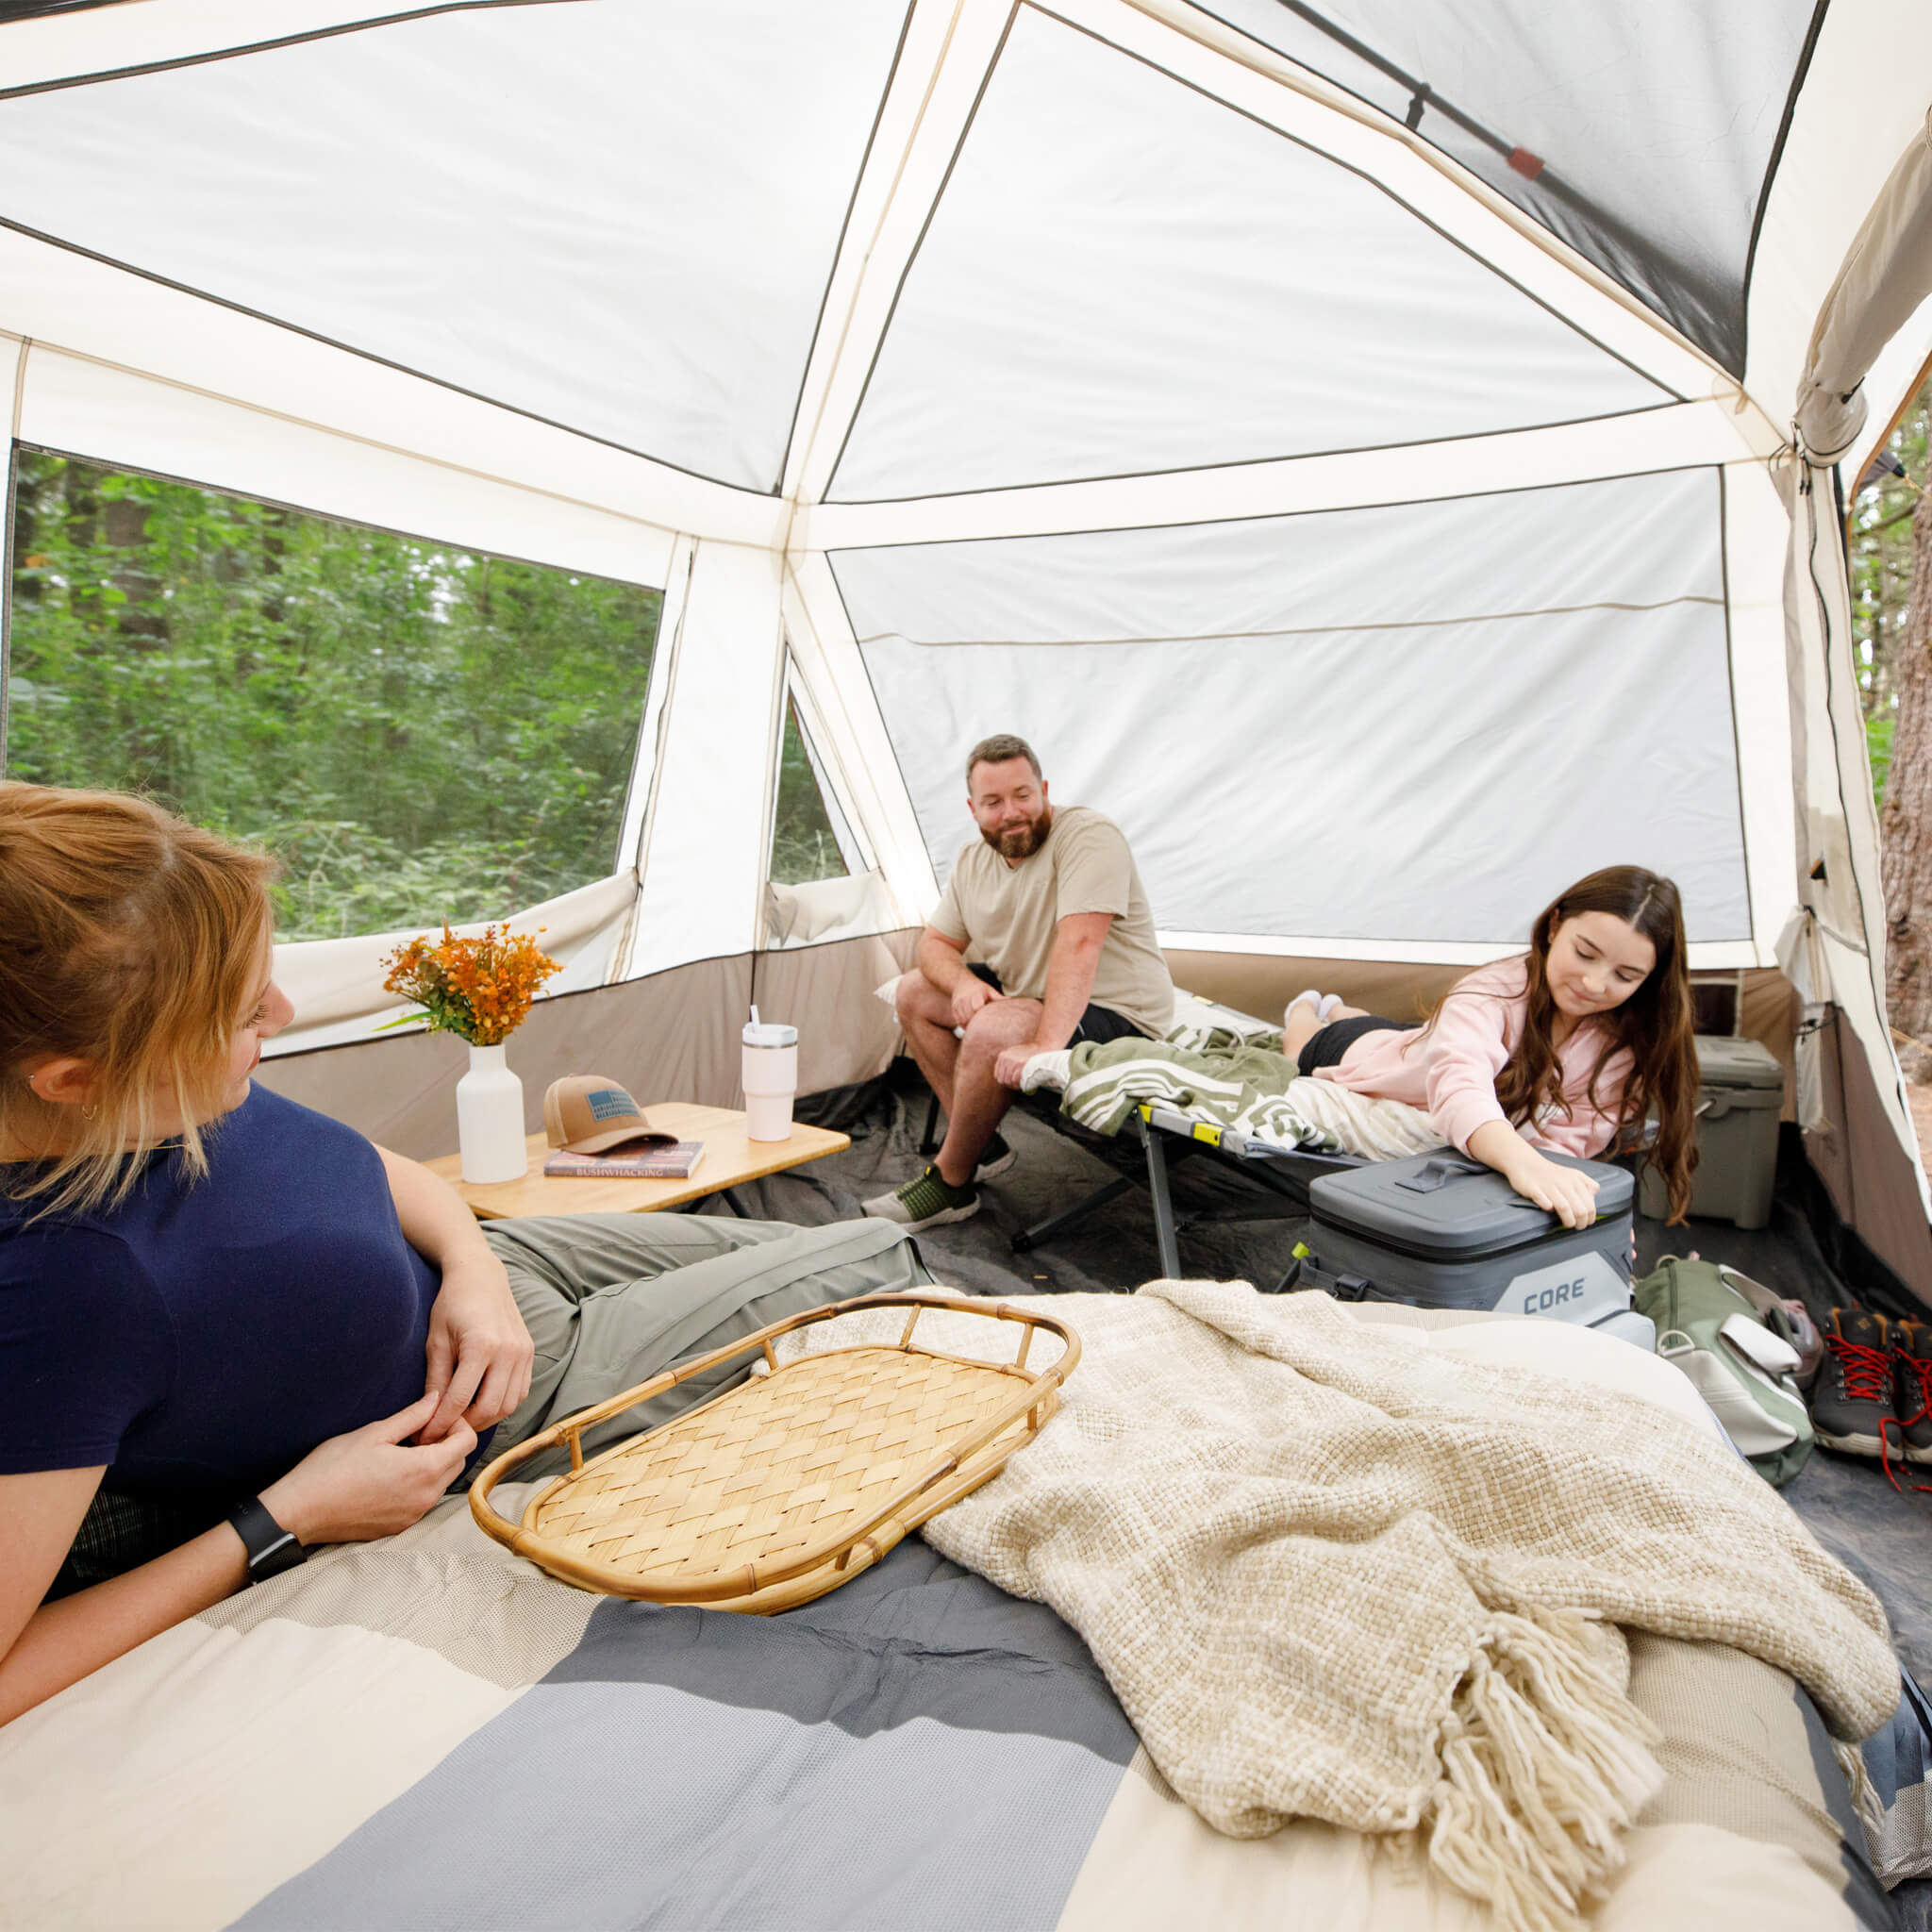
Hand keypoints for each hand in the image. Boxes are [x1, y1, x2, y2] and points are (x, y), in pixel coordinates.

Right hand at [259, 1393, 476, 1546]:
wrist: (299, 1512)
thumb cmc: (332, 1468)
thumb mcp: (375, 1432)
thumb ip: (413, 1415)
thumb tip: (437, 1398)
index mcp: (425, 1469)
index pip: (468, 1442)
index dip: (457, 1424)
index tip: (433, 1418)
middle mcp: (426, 1496)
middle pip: (458, 1462)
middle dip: (447, 1443)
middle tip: (418, 1431)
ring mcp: (414, 1515)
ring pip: (441, 1482)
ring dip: (433, 1464)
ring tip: (403, 1451)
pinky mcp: (399, 1526)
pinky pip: (422, 1499)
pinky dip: (418, 1483)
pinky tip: (391, 1474)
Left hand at [420, 1253, 533, 1443]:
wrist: (481, 1276)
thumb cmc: (452, 1304)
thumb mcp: (436, 1341)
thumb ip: (436, 1380)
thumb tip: (431, 1416)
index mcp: (481, 1345)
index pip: (459, 1400)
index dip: (440, 1423)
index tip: (425, 1436)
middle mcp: (508, 1351)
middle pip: (488, 1409)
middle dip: (463, 1426)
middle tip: (443, 1430)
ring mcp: (524, 1352)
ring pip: (508, 1405)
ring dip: (485, 1418)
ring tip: (462, 1418)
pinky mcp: (530, 1353)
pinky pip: (520, 1392)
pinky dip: (503, 1405)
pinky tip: (482, 1402)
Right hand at [950, 975, 999, 1028]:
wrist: (961, 982)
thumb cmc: (979, 988)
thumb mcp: (989, 990)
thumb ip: (998, 997)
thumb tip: (1011, 1001)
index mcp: (976, 993)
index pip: (977, 1007)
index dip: (981, 1014)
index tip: (987, 1019)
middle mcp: (965, 998)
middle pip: (970, 1016)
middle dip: (977, 1023)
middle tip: (986, 1028)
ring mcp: (958, 1004)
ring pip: (964, 1020)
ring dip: (971, 1026)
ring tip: (979, 1028)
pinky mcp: (954, 1009)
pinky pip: (959, 1021)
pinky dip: (965, 1025)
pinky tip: (972, 1026)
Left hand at [994, 1040, 1047, 1088]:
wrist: (1043, 1050)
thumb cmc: (1030, 1054)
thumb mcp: (1015, 1054)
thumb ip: (1007, 1064)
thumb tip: (1002, 1078)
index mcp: (1002, 1056)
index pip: (997, 1075)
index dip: (1005, 1080)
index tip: (1011, 1082)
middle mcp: (1005, 1058)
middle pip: (1002, 1080)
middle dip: (1010, 1084)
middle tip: (1018, 1084)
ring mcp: (1011, 1061)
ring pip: (1008, 1081)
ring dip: (1015, 1084)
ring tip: (1022, 1081)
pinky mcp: (1018, 1065)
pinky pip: (1014, 1080)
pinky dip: (1020, 1083)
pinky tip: (1025, 1080)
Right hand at [1505, 1150, 1600, 1230]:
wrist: (1526, 1162)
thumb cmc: (1551, 1174)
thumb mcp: (1574, 1175)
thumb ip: (1588, 1186)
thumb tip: (1593, 1199)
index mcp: (1576, 1180)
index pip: (1590, 1205)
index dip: (1590, 1218)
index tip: (1586, 1222)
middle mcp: (1564, 1182)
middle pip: (1580, 1209)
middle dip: (1581, 1223)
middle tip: (1577, 1226)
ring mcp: (1548, 1185)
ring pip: (1564, 1207)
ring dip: (1568, 1220)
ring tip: (1567, 1224)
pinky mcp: (1533, 1188)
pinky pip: (1542, 1199)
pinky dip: (1546, 1206)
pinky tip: (1548, 1209)